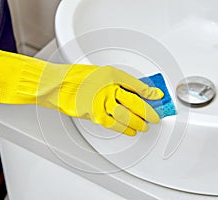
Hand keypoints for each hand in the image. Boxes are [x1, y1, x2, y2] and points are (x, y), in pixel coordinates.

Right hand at [42, 64, 163, 135]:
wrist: (58, 86)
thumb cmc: (77, 77)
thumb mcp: (101, 73)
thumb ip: (118, 82)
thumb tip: (133, 89)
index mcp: (111, 75)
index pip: (136, 85)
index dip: (149, 92)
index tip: (158, 96)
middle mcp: (108, 89)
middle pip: (135, 103)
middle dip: (148, 112)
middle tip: (156, 117)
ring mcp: (101, 104)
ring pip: (127, 116)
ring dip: (139, 123)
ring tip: (146, 126)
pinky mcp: (94, 116)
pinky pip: (114, 125)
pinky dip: (125, 129)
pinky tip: (132, 131)